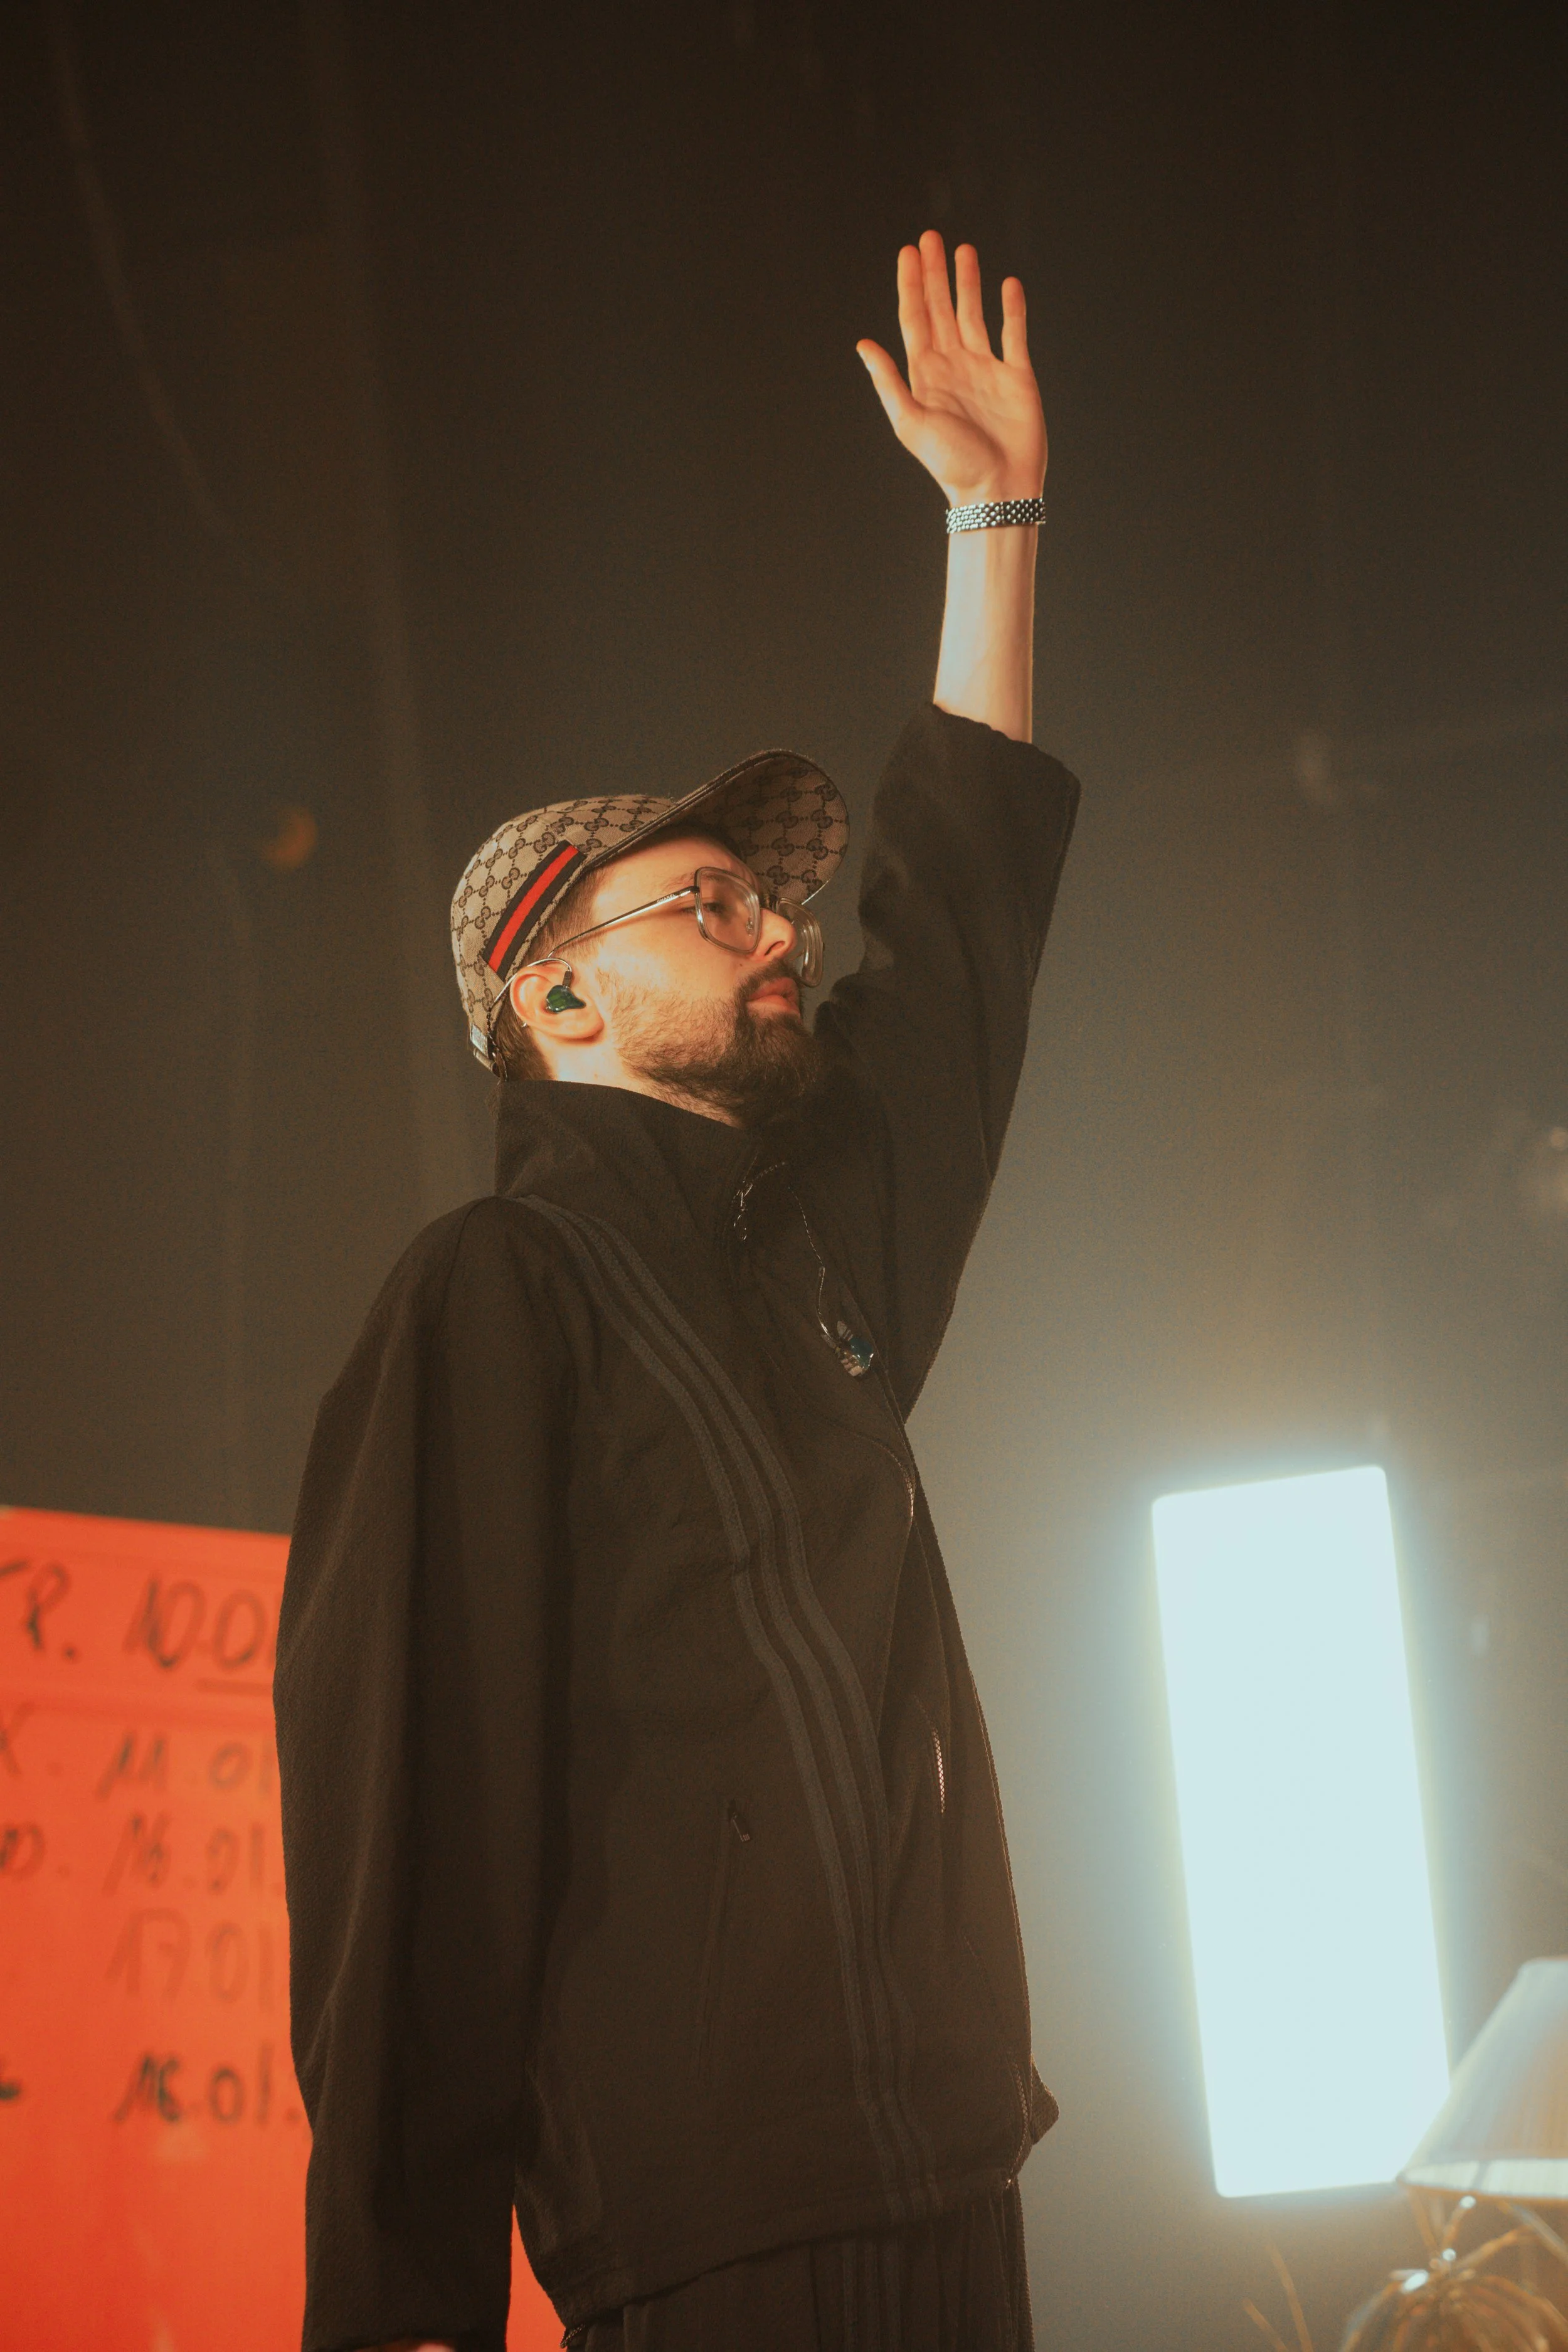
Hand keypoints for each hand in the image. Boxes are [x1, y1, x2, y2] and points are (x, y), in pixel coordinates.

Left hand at [857, 232, 1045, 507]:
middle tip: (930, 238)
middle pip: (941, 309)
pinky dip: (1012, 309)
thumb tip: (863, 344)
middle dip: (934, 274)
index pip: (915, 318)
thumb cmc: (952, 464)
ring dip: (968, 284)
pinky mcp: (1017, 376)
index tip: (908, 252)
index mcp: (926, 375)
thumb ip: (888, 381)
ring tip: (963, 251)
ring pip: (974, 314)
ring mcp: (986, 369)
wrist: (997, 489)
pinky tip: (1008, 284)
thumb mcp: (910, 423)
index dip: (910, 284)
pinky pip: (1014, 334)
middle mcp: (954, 366)